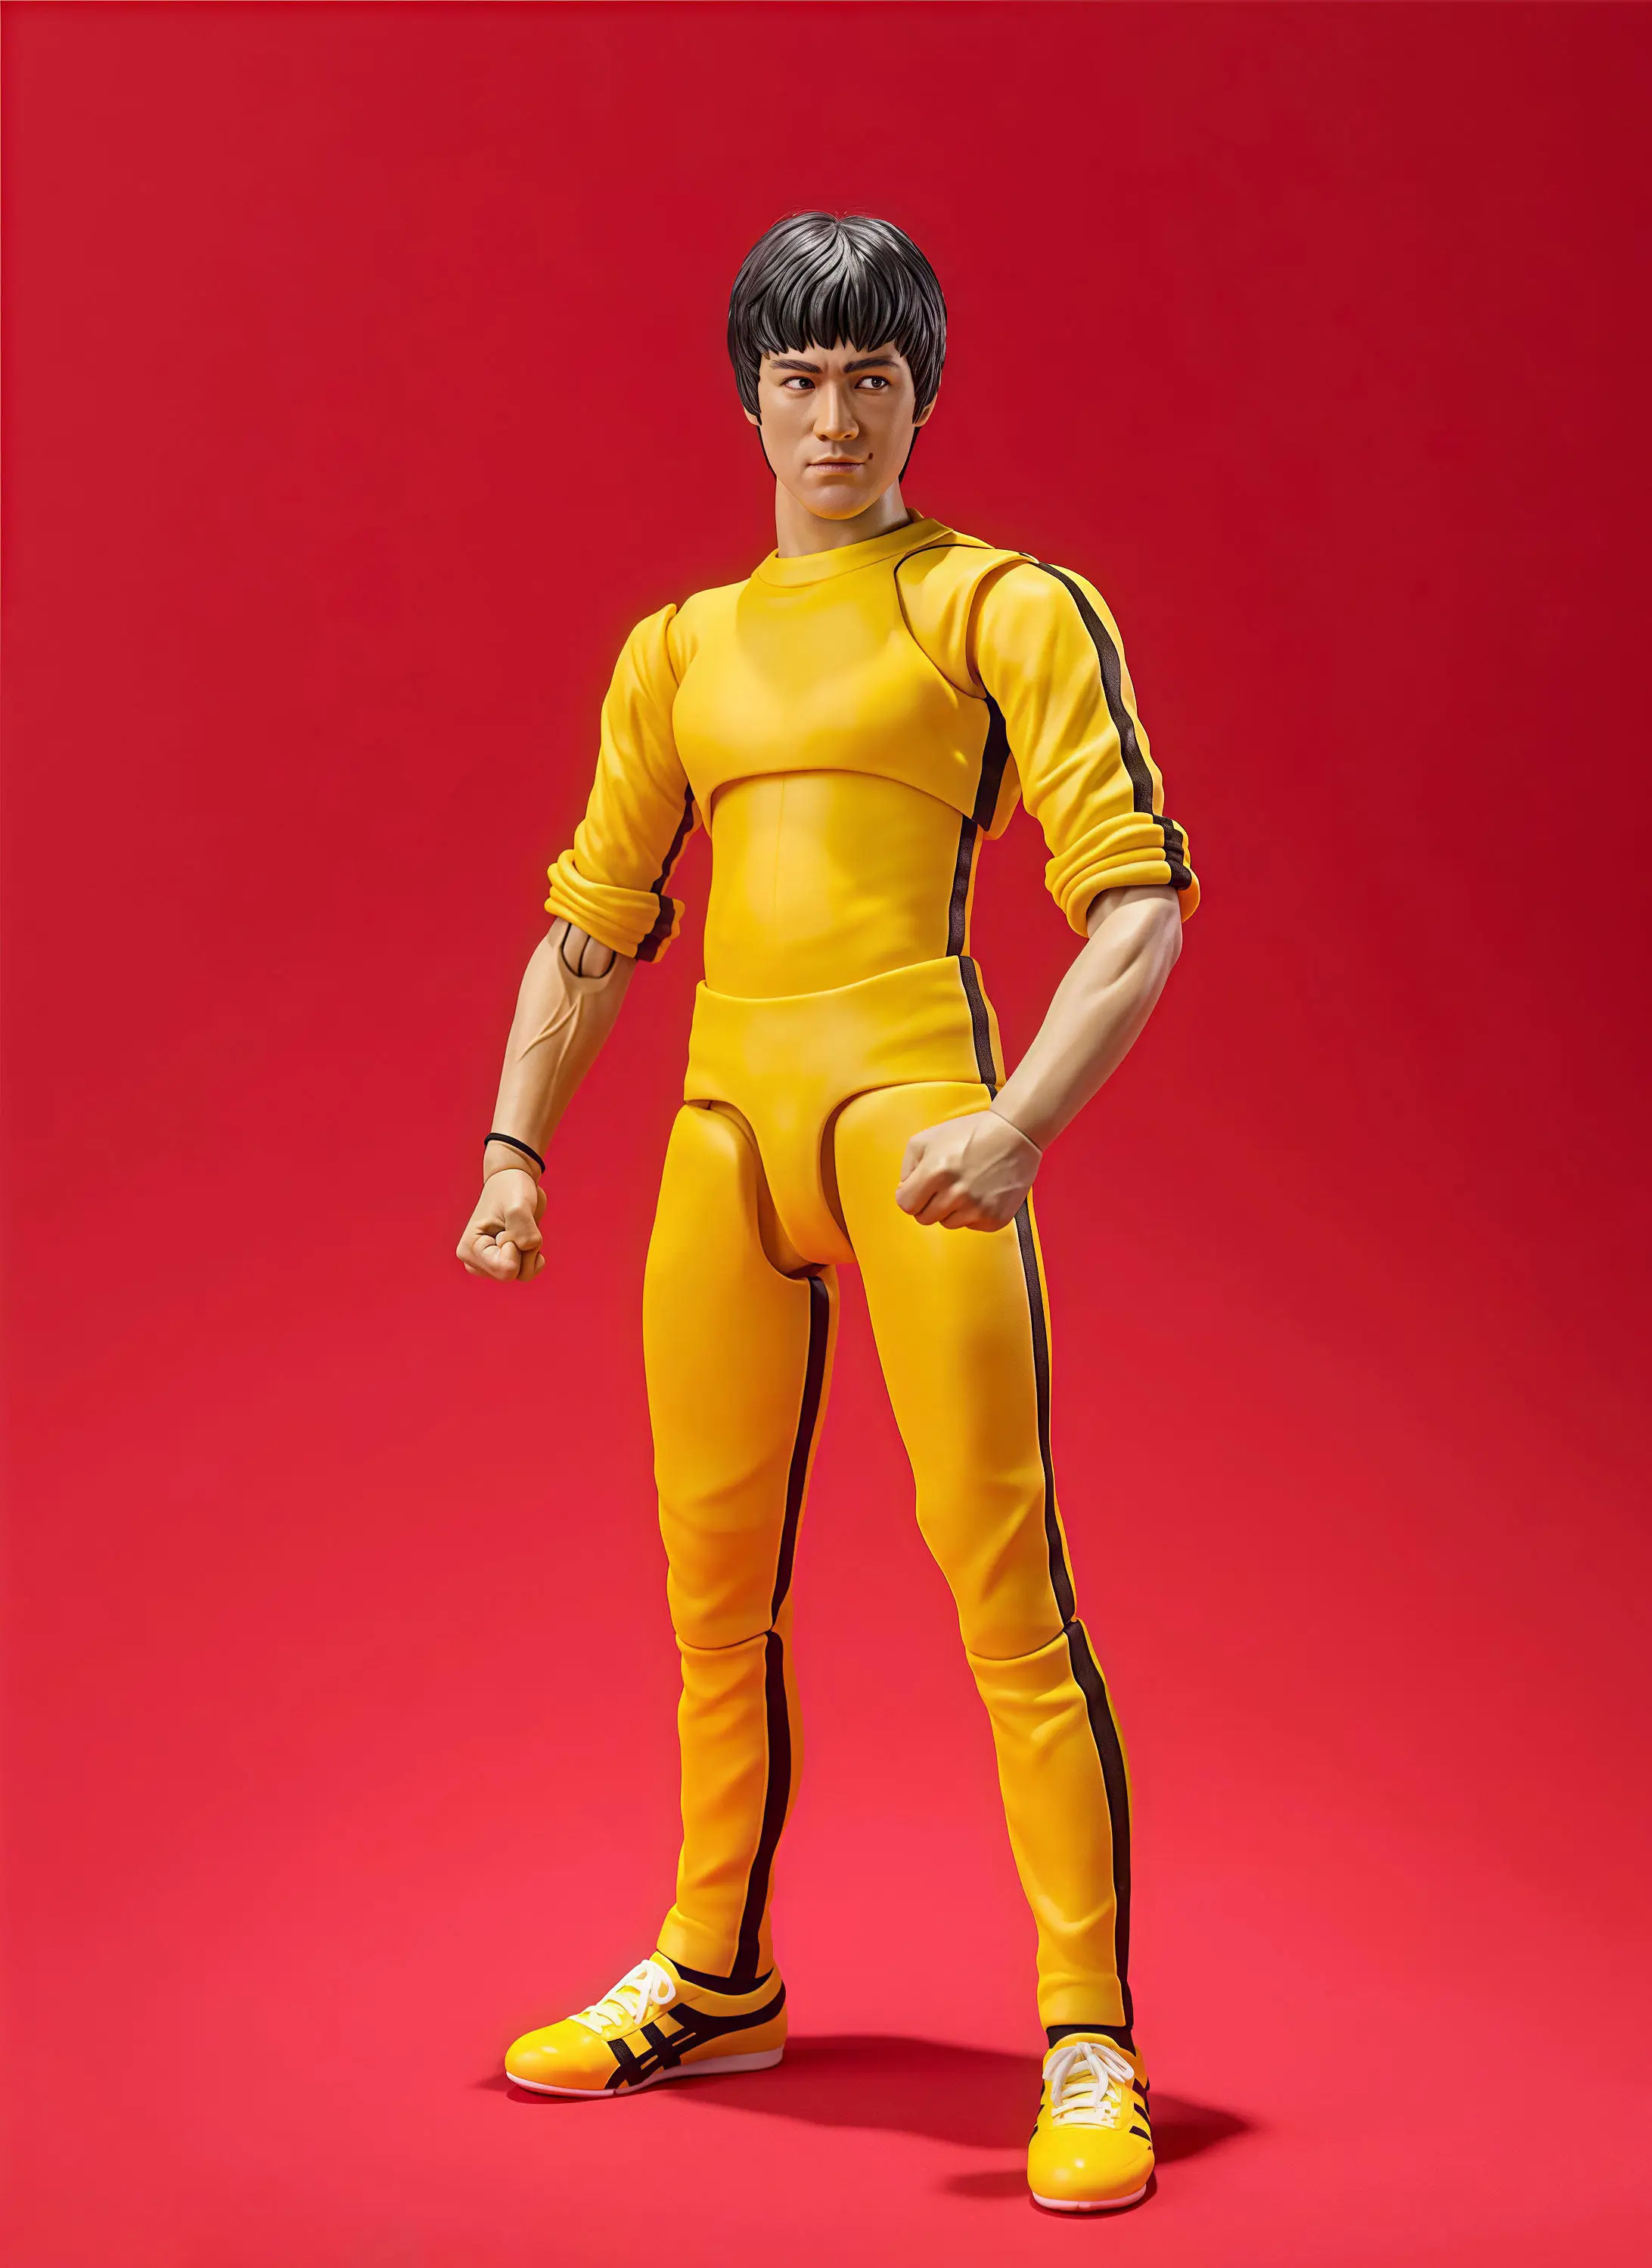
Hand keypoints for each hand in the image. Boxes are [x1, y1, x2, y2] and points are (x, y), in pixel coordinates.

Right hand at [457, 1167, 547, 1281]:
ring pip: (523, 1274)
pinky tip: (525, 1237)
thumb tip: (527, 1248)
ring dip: (530, 1250)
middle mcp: (476, 1262)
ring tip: (519, 1229)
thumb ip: (522, 1229)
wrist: (515, 1181)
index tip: (506, 1225)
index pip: (505, 1269)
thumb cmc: (511, 1190)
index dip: (515, 1246)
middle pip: (513, 1274)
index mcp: (469, 1250)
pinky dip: (534, 1255)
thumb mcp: (517, 1205)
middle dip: (524, 1250)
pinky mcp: (505, 1264)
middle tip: (514, 1225)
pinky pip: (529, 1271)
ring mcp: (490, 1265)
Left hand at [895, 1108, 1040, 1231]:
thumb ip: (908, 1166)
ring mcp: (978, 1209)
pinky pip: (971, 1226)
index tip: (919, 1187)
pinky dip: (973, 1213)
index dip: (910, 1195)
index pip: (906, 1204)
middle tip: (944, 1185)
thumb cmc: (970, 1133)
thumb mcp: (928, 1138)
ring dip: (951, 1209)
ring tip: (966, 1185)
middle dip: (928, 1203)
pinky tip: (982, 1191)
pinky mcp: (995, 1218)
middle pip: (924, 1218)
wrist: (1016, 1134)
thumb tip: (904, 1190)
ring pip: (947, 1223)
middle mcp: (956, 1194)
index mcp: (935, 1173)